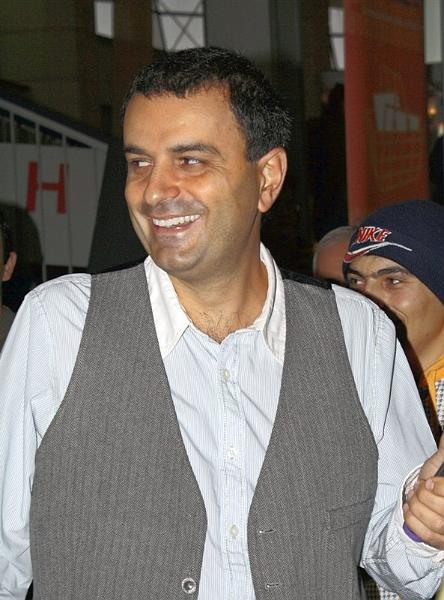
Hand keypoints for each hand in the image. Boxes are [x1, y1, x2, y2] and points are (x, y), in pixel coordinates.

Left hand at [403, 434, 443, 548]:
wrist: (439, 497)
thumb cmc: (440, 481)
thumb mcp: (441, 465)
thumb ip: (443, 453)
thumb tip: (442, 437)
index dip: (438, 487)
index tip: (427, 482)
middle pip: (442, 509)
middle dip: (424, 496)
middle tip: (417, 489)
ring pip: (436, 523)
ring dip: (417, 508)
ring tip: (411, 499)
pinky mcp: (443, 541)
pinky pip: (429, 537)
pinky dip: (414, 523)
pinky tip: (408, 511)